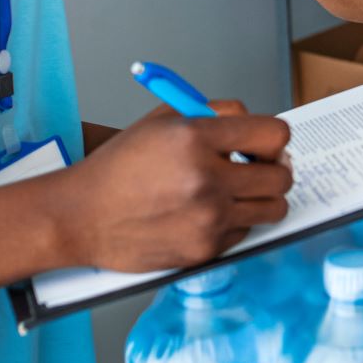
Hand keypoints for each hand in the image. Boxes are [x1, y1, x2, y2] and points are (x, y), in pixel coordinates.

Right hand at [44, 103, 292, 271]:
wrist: (81, 216)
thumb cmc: (118, 167)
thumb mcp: (163, 120)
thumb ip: (214, 113)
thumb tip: (255, 123)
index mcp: (196, 138)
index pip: (274, 135)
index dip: (274, 139)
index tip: (266, 144)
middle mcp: (206, 179)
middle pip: (282, 176)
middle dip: (275, 169)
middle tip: (258, 168)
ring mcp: (207, 218)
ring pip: (273, 209)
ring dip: (262, 198)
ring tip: (239, 191)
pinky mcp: (204, 250)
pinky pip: (245, 232)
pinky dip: (235, 222)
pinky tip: (207, 213)